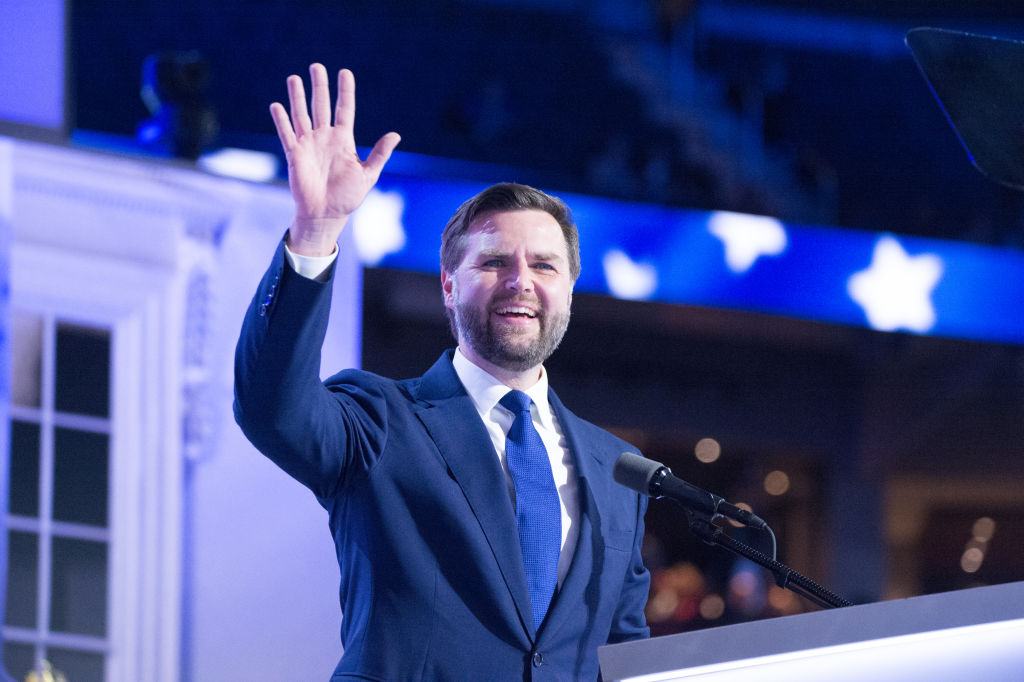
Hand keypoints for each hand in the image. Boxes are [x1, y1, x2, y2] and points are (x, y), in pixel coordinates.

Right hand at [270, 64, 399, 255]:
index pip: (345, 109)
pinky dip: (281, 121)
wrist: (326, 214)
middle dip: (319, 86)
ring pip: (301, 115)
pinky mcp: (294, 155)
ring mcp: (308, 145)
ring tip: (294, 78)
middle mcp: (325, 138)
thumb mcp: (368, 174)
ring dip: (297, 97)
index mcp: (344, 140)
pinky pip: (287, 134)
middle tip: (317, 66)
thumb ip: (380, 154)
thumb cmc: (348, 197)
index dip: (345, 91)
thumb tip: (396, 135)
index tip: (345, 72)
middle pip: (321, 106)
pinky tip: (277, 106)